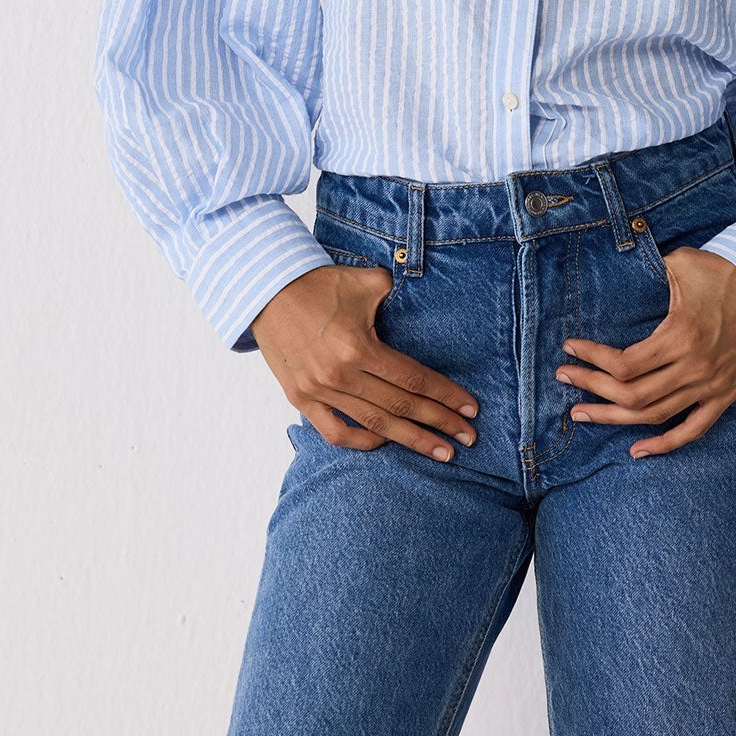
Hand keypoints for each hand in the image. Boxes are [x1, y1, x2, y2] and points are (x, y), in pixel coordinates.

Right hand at [252, 264, 479, 460]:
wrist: (265, 291)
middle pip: (402, 406)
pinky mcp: (300, 399)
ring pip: (375, 424)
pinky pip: (335, 432)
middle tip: (468, 438)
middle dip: (440, 423)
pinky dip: (362, 441)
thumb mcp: (366, 282)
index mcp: (359, 346)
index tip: (470, 409)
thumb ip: (398, 296)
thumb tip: (424, 306)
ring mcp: (318, 390)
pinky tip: (387, 441)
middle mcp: (340, 374)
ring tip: (441, 452)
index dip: (446, 395)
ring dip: (411, 439)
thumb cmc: (319, 284)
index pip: (414, 378)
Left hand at [557, 246, 735, 457]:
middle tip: (564, 380)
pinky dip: (664, 445)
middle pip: (631, 394)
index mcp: (680, 336)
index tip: (569, 348)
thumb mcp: (685, 263)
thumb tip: (617, 269)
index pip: (623, 363)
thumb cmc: (732, 272)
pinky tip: (637, 450)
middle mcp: (694, 368)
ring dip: (613, 418)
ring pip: (654, 416)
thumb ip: (649, 271)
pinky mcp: (726, 395)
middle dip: (591, 389)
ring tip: (582, 414)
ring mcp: (711, 386)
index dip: (591, 359)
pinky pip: (692, 430)